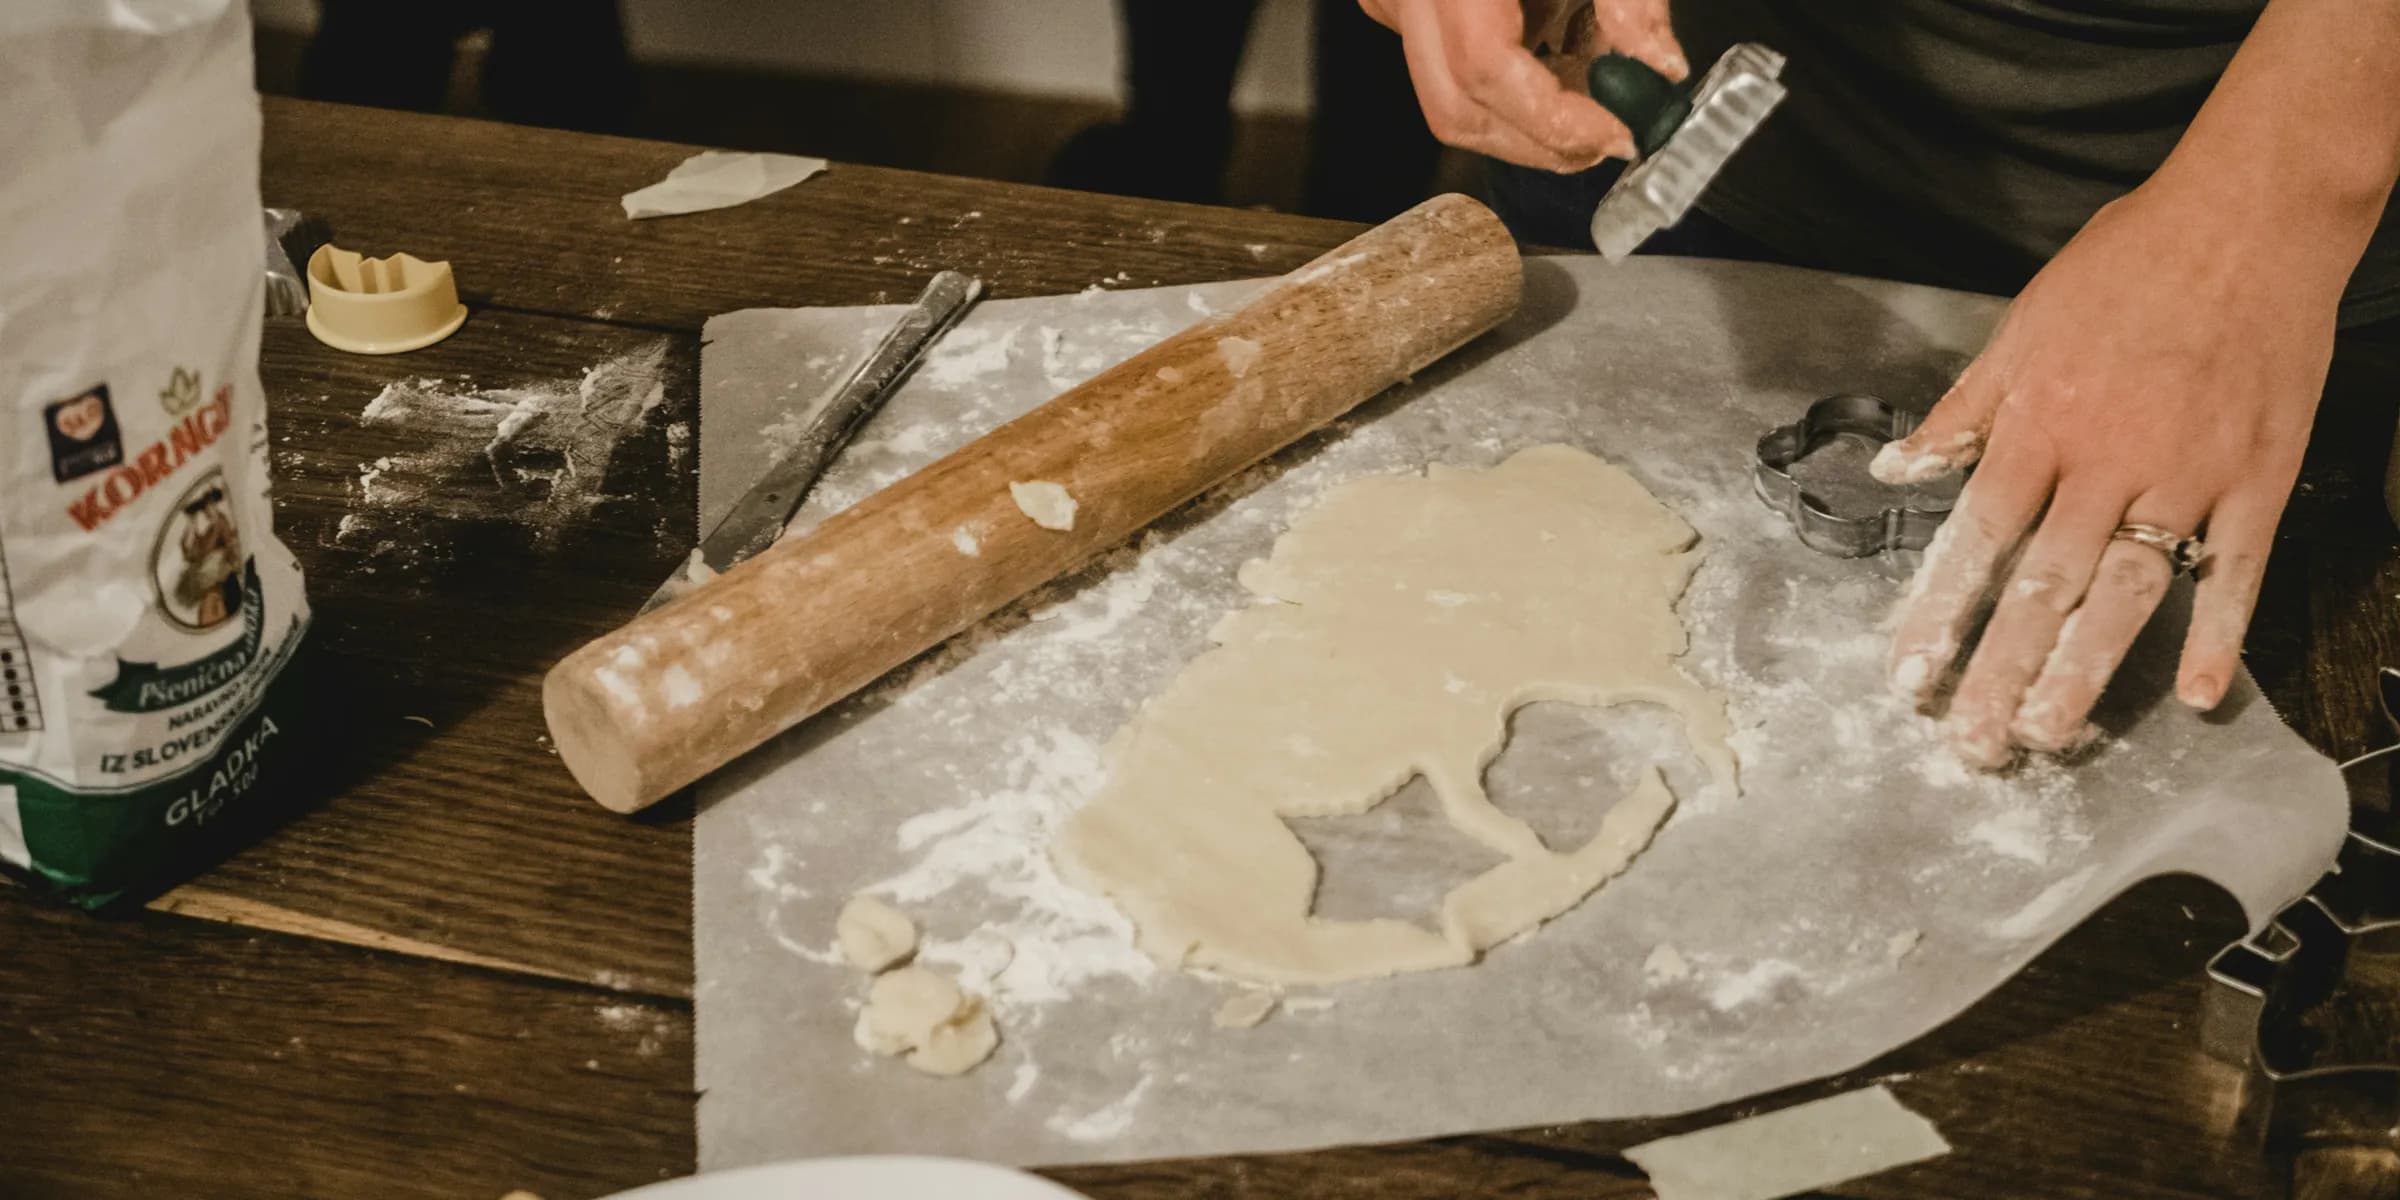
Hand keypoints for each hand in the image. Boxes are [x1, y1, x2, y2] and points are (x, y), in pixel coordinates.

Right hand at [1359, 0, 1684, 171]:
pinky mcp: (1403, 1)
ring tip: (1593, 75)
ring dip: (1527, 112)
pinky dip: (1513, 74)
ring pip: (1450, 98)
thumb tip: (1657, 66)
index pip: (1485, 72)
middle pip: (1455, 108)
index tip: (1617, 132)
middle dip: (1537, 140)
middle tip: (1608, 134)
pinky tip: (1558, 38)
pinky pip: (1449, 64)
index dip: (1553, 121)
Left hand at [1873, 178, 2344, 768]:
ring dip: (2089, 670)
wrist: (2249, 217)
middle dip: (2003, 669)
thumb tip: (1896, 469)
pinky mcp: (2259, 477)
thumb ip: (1961, 411)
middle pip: (2045, 584)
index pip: (1977, 537)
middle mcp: (2109, 459)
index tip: (1910, 676)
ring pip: (2130, 591)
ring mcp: (2190, 474)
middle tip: (1974, 743)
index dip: (1942, 611)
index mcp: (2041, 423)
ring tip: (2052, 732)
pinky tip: (2203, 695)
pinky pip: (2237, 568)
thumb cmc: (2127, 265)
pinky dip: (2221, 632)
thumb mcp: (2022, 326)